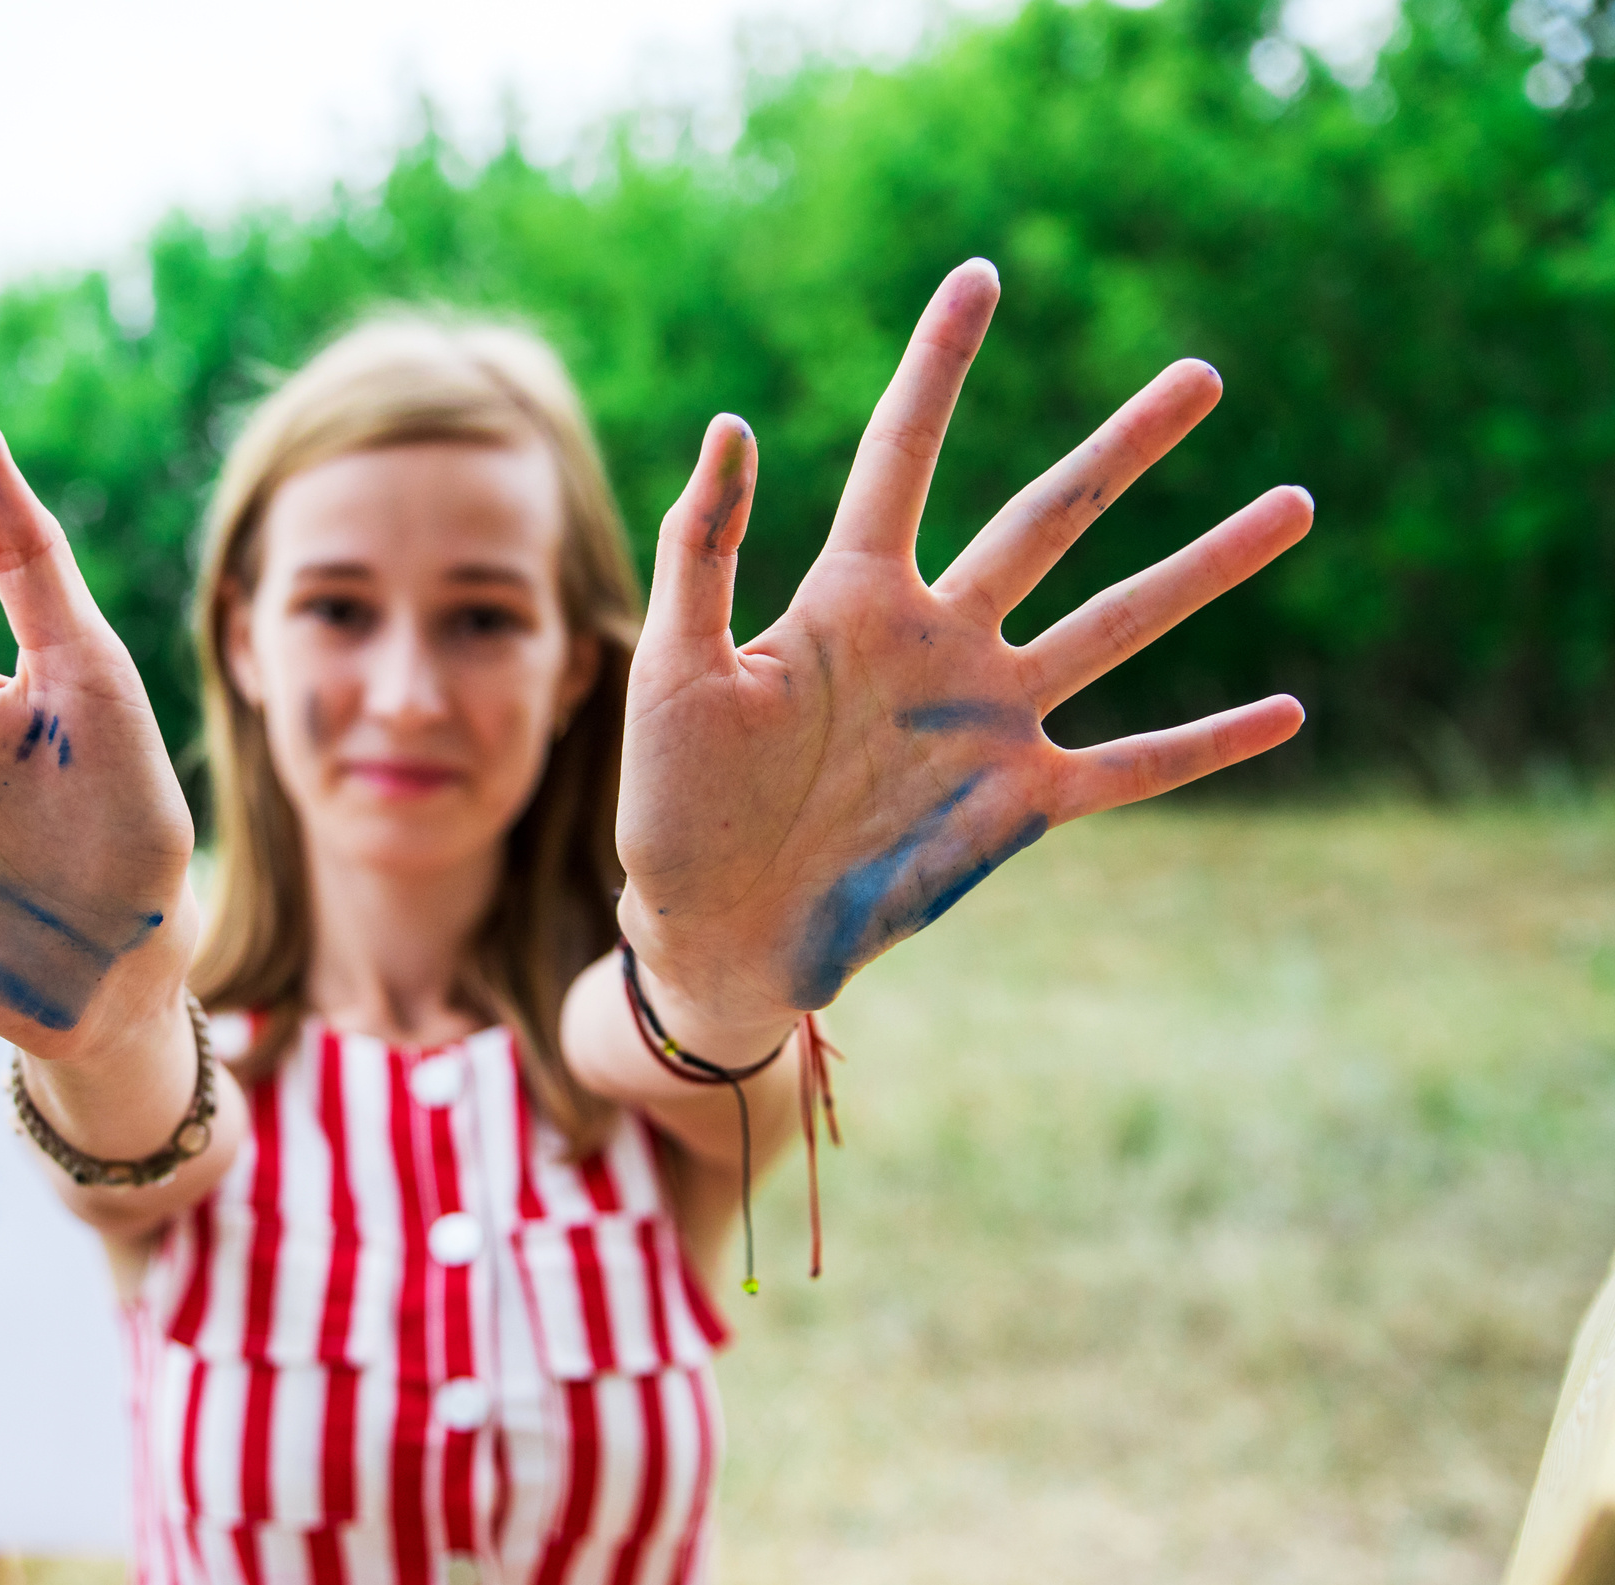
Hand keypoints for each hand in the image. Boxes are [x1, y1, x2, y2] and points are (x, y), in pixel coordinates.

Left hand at [618, 259, 1310, 1016]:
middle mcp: (935, 642)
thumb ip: (704, 550)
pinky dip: (1207, 744)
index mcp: (850, 598)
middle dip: (1124, 447)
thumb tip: (732, 421)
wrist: (714, 927)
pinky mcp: (1016, 802)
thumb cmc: (677, 800)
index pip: (904, 455)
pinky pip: (1131, 766)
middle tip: (1203, 374)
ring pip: (1117, 623)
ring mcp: (985, 720)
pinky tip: (1287, 712)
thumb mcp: (674, 670)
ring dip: (1204, 569)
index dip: (938, 366)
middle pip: (1047, 519)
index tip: (978, 276)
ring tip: (1291, 504)